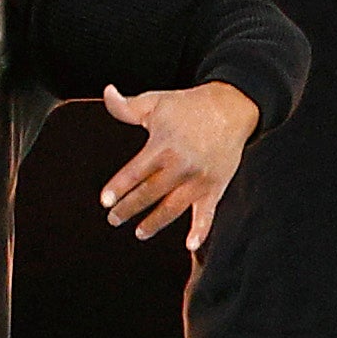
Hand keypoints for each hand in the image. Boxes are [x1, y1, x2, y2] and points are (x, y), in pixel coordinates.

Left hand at [95, 82, 258, 243]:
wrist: (231, 107)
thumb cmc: (188, 105)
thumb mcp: (155, 101)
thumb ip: (126, 106)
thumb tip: (107, 92)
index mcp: (163, 145)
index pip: (135, 172)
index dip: (119, 187)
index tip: (105, 201)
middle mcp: (180, 165)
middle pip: (150, 193)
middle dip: (129, 208)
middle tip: (114, 218)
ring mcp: (199, 179)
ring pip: (173, 207)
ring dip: (155, 223)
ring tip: (139, 232)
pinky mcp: (215, 187)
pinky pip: (207, 213)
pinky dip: (201, 230)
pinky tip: (190, 245)